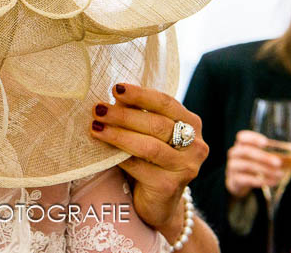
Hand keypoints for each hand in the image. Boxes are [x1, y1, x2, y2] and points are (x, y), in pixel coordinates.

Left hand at [89, 83, 208, 237]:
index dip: (140, 94)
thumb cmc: (151, 159)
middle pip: (157, 124)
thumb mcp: (148, 133)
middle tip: (98, 109)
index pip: (166, 103)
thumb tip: (115, 96)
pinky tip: (103, 151)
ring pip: (148, 146)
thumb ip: (138, 114)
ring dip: (118, 135)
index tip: (116, 88)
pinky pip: (139, 167)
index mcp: (191, 124)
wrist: (160, 203)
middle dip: (124, 115)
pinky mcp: (169, 186)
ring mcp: (185, 168)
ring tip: (95, 127)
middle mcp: (195, 145)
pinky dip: (119, 157)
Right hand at [225, 130, 283, 197]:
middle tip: (278, 162)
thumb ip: (279, 151)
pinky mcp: (234, 180)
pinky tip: (273, 182)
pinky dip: (260, 181)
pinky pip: (246, 179)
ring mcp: (233, 166)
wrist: (239, 181)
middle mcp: (234, 153)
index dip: (253, 138)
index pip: (242, 137)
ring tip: (280, 174)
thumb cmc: (254, 163)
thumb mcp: (263, 155)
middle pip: (246, 151)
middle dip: (263, 156)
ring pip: (247, 166)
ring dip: (265, 170)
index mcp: (241, 144)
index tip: (266, 142)